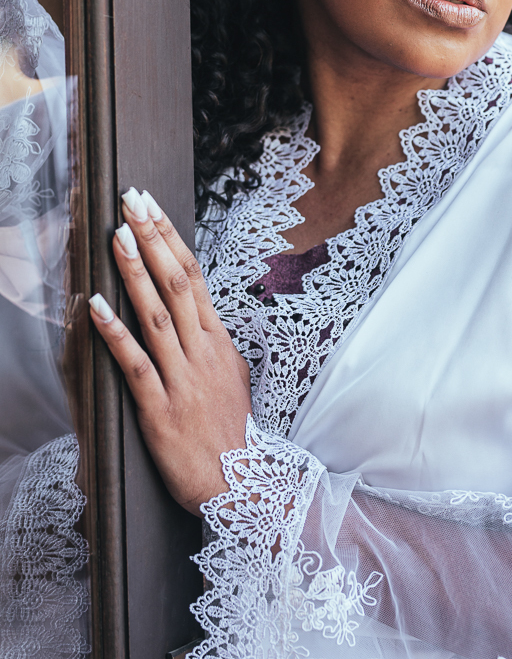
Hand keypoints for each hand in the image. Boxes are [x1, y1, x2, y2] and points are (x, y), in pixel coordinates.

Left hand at [89, 188, 252, 515]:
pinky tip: (95, 306)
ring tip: (118, 236)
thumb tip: (199, 317)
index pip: (194, 275)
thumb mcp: (232, 376)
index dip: (170, 237)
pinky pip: (135, 364)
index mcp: (218, 340)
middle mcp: (202, 351)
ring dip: (135, 273)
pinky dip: (114, 333)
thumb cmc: (232, 433)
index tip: (151, 205)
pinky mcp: (160, 408)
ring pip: (157, 315)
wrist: (242, 486)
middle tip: (132, 200)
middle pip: (178, 282)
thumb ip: (212, 343)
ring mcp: (183, 378)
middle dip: (153, 237)